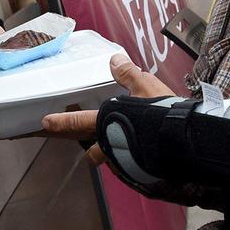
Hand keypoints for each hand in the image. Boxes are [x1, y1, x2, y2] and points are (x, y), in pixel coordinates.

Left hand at [42, 54, 170, 162]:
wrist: (183, 139)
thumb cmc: (161, 112)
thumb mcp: (145, 86)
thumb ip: (127, 74)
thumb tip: (114, 60)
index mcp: (106, 122)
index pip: (77, 122)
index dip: (61, 122)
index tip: (46, 123)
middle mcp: (111, 144)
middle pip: (92, 152)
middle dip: (90, 151)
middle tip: (90, 148)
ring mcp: (125, 160)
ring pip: (112, 161)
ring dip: (112, 157)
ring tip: (121, 150)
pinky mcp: (141, 169)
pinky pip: (130, 167)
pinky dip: (131, 161)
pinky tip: (140, 154)